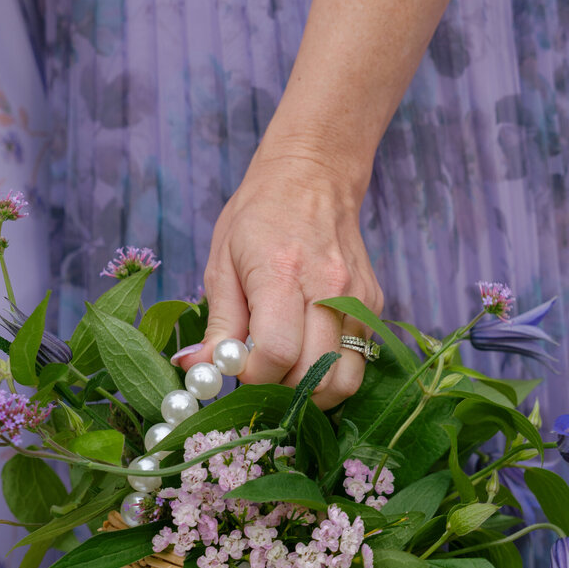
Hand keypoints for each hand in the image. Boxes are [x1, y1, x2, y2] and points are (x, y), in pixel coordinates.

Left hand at [185, 148, 382, 410]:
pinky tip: (307, 353)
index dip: (252, 374)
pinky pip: (357, 360)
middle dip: (282, 392)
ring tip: (286, 375)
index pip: (276, 353)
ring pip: (345, 380)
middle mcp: (329, 289)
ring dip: (313, 392)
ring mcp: (358, 299)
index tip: (237, 366)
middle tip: (261, 378)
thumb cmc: (259, 216)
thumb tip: (196, 371)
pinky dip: (331, 371)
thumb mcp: (223, 263)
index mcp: (282, 274)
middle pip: (314, 376)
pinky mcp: (373, 305)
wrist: (313, 175)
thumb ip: (217, 325)